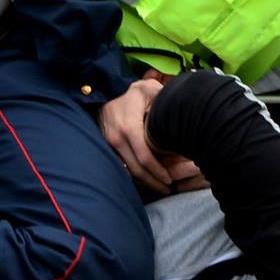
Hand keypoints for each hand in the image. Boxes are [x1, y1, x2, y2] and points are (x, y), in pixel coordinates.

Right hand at [97, 77, 172, 193]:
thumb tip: (177, 117)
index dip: (157, 171)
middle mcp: (116, 139)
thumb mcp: (148, 90)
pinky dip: (134, 175)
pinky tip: (146, 180)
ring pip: (127, 171)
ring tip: (160, 188)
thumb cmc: (131, 93)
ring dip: (143, 182)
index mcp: (128, 127)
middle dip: (153, 182)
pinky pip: (121, 167)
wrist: (102, 93)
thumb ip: (162, 101)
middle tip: (168, 189)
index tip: (170, 179)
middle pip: (136, 169)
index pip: (144, 157)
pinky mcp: (106, 148)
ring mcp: (109, 145)